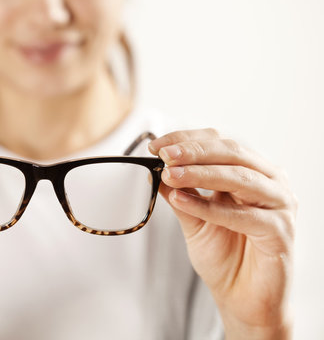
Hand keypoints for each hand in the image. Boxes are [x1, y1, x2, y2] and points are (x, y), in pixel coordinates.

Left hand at [149, 129, 296, 338]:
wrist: (242, 297)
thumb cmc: (224, 255)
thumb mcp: (193, 219)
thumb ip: (180, 193)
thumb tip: (156, 170)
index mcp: (251, 172)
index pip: (220, 143)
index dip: (187, 140)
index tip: (158, 146)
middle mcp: (269, 182)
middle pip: (231, 153)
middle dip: (193, 152)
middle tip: (164, 155)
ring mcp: (278, 205)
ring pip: (239, 178)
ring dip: (200, 174)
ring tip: (170, 174)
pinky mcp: (280, 231)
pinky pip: (243, 215)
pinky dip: (210, 207)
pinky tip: (183, 201)